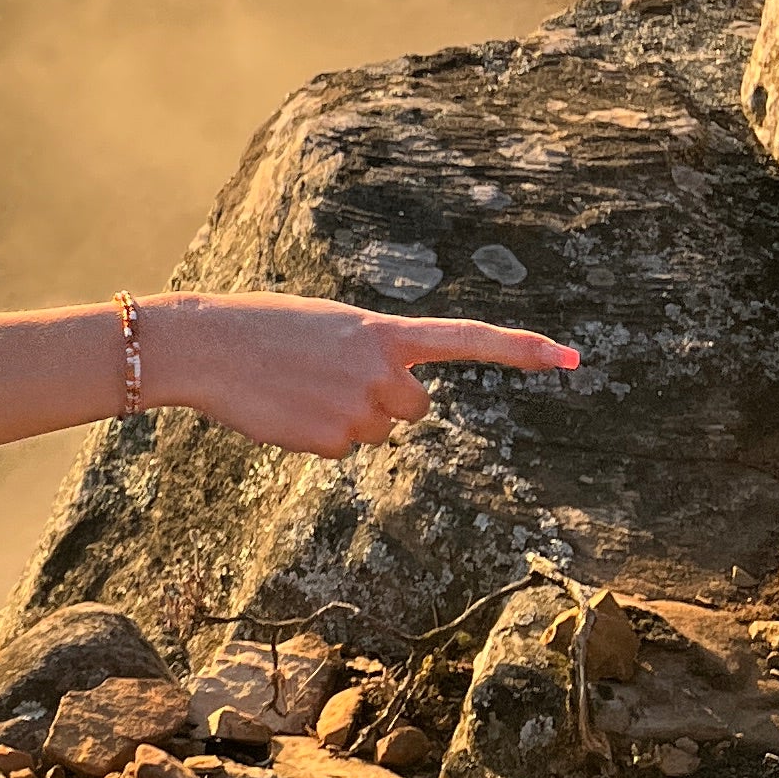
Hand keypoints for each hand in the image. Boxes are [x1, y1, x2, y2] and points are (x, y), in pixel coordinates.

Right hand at [155, 292, 576, 457]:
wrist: (206, 346)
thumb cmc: (260, 326)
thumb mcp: (328, 327)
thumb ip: (370, 353)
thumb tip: (391, 403)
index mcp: (383, 331)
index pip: (467, 338)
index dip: (522, 350)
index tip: (572, 358)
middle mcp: (383, 372)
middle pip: (414, 409)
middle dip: (384, 403)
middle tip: (330, 380)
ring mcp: (360, 410)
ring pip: (376, 433)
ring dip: (345, 419)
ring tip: (297, 390)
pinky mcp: (333, 442)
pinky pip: (341, 451)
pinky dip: (315, 437)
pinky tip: (285, 412)